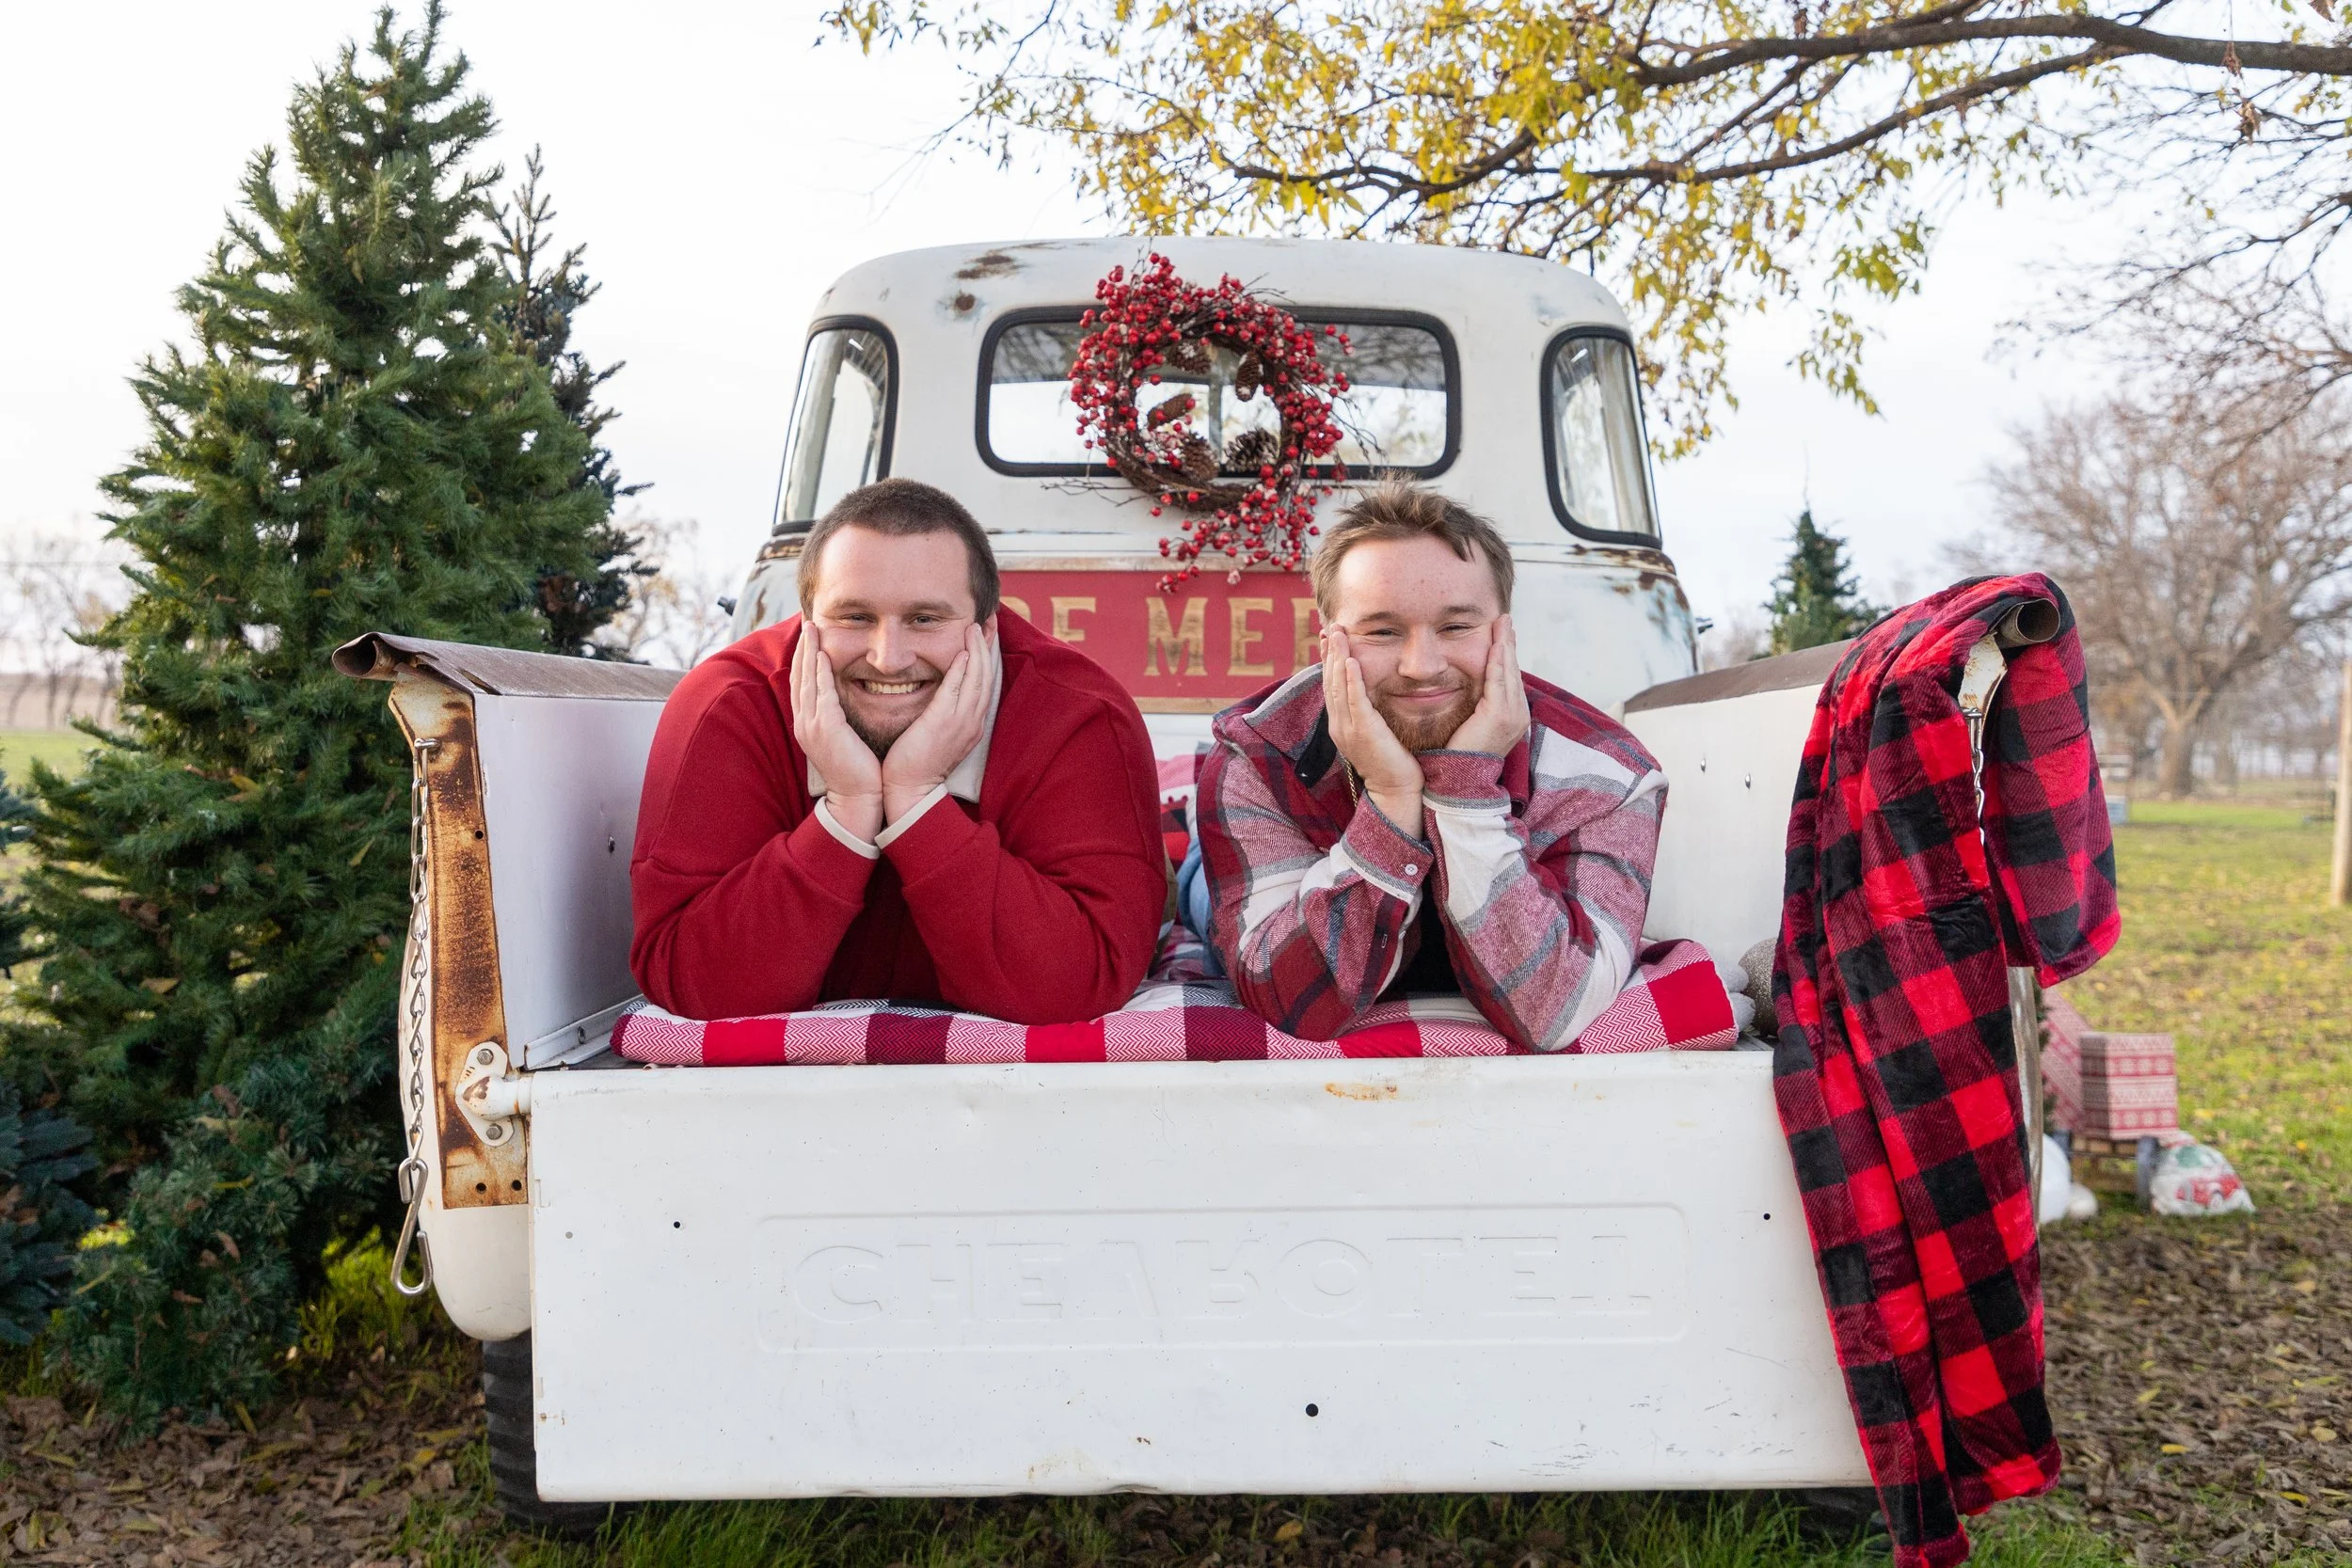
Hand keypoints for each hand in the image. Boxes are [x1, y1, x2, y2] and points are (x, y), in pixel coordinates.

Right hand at [791, 623, 881, 840]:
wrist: (857, 799)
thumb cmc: (857, 770)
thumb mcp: (844, 738)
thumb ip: (839, 717)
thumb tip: (844, 700)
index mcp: (808, 724)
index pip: (803, 683)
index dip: (804, 658)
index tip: (810, 635)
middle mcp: (804, 722)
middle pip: (799, 676)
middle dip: (803, 647)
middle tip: (807, 621)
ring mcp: (812, 726)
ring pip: (807, 680)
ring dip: (809, 652)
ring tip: (812, 628)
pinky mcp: (826, 730)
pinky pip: (821, 694)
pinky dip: (820, 673)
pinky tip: (823, 655)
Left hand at [881, 619, 992, 823]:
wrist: (911, 790)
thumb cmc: (916, 763)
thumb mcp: (936, 733)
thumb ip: (941, 712)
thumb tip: (937, 692)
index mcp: (971, 723)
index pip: (983, 681)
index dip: (985, 655)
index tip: (984, 633)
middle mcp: (972, 721)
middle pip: (986, 675)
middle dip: (988, 645)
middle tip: (988, 619)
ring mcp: (962, 722)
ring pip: (977, 678)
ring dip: (977, 650)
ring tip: (975, 626)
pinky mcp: (945, 724)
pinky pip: (958, 690)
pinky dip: (963, 669)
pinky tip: (962, 651)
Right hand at [1322, 626, 1424, 840]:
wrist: (1397, 791)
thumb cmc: (1394, 762)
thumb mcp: (1378, 731)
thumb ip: (1372, 711)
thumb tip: (1377, 691)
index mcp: (1341, 723)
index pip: (1332, 685)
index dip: (1330, 660)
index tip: (1330, 638)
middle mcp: (1339, 724)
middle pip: (1330, 681)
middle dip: (1330, 653)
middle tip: (1332, 627)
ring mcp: (1348, 729)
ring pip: (1339, 687)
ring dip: (1338, 658)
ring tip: (1338, 635)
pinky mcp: (1363, 733)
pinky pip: (1354, 701)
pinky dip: (1352, 680)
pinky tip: (1352, 661)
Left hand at [1445, 614, 1529, 758]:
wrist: (1459, 779)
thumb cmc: (1461, 753)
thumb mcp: (1474, 722)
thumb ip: (1479, 703)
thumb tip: (1472, 684)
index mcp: (1514, 715)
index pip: (1511, 678)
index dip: (1508, 654)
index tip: (1503, 634)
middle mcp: (1519, 713)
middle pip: (1513, 670)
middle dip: (1509, 643)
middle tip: (1505, 619)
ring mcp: (1512, 715)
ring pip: (1508, 671)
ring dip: (1505, 644)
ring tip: (1502, 623)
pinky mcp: (1499, 715)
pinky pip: (1498, 680)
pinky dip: (1497, 660)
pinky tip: (1495, 643)